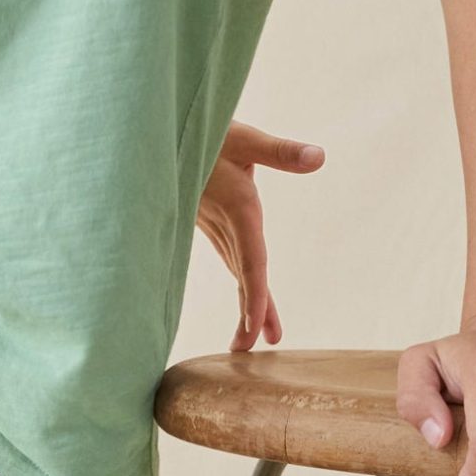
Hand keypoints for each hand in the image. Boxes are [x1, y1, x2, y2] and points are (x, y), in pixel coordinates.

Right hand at [195, 120, 326, 351]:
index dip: (255, 297)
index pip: (250, 263)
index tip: (256, 328)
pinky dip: (239, 276)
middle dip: (251, 312)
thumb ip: (280, 151)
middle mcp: (224, 223)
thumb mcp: (243, 137)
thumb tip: (319, 157)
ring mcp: (212, 221)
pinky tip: (244, 285)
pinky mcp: (205, 215)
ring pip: (234, 267)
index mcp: (237, 210)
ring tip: (252, 335)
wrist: (156, 130)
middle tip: (252, 348)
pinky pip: (226, 254)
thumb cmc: (201, 127)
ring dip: (246, 299)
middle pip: (243, 275)